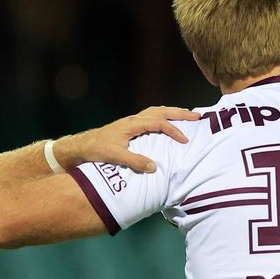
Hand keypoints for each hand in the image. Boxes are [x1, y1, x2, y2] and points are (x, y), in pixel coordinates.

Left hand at [53, 106, 199, 172]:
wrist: (82, 146)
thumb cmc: (96, 150)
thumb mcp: (115, 156)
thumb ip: (134, 161)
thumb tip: (154, 167)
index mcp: (133, 124)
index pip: (159, 123)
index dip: (174, 131)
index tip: (185, 140)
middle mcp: (134, 119)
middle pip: (162, 111)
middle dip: (180, 113)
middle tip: (198, 116)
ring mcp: (132, 121)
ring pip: (157, 111)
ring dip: (172, 113)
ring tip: (187, 117)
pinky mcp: (130, 126)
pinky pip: (152, 117)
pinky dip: (163, 117)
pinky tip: (168, 124)